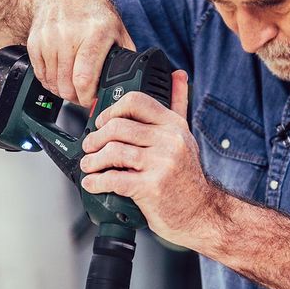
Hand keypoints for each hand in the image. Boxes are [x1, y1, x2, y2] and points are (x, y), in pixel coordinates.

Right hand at [27, 0, 134, 106]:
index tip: (92, 100)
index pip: (84, 77)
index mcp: (95, 34)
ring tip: (73, 87)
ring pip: (52, 83)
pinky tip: (60, 77)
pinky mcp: (34, 43)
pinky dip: (50, 82)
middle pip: (67, 85)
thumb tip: (133, 80)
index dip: (87, 97)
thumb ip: (126, 55)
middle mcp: (69, 36)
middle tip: (84, 97)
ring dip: (63, 91)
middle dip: (76, 98)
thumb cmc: (93, 12)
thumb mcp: (117, 30)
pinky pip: (40, 75)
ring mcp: (49, 40)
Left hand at [78, 70, 217, 246]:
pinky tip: (93, 183)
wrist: (200, 213)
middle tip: (90, 147)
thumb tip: (178, 75)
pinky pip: (114, 179)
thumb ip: (178, 104)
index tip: (102, 122)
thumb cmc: (187, 177)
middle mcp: (169, 141)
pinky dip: (97, 181)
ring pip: (113, 152)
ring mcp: (161, 164)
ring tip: (89, 165)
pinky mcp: (151, 188)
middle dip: (96, 138)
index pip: (136, 102)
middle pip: (118, 126)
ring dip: (93, 160)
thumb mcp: (184, 137)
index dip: (111, 110)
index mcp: (174, 125)